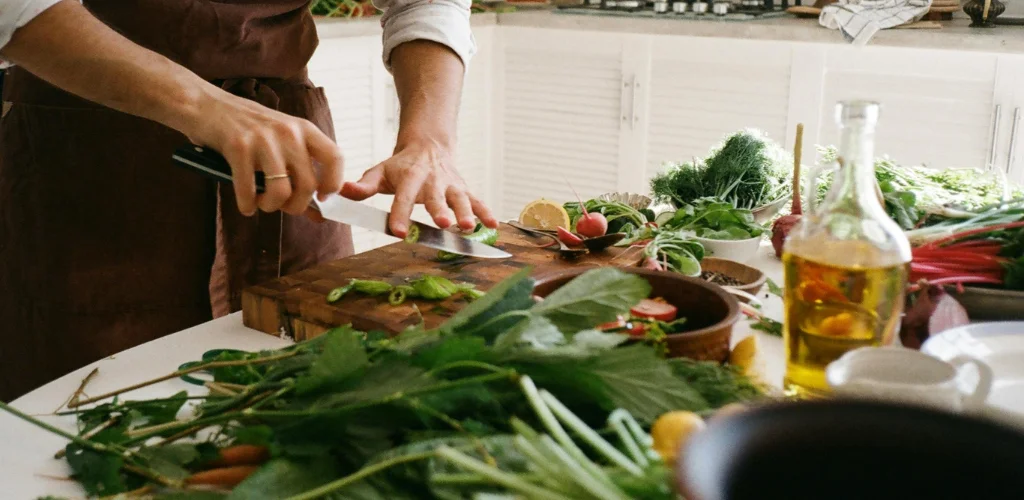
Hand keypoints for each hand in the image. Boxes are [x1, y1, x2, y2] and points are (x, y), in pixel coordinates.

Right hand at [183, 91, 343, 216]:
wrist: (206, 105)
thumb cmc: (247, 129)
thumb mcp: (280, 140)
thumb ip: (299, 171)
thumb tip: (319, 215)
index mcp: (304, 129)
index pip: (335, 158)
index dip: (333, 184)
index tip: (321, 198)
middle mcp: (288, 132)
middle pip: (308, 185)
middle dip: (296, 206)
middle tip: (282, 206)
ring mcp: (263, 139)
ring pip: (281, 192)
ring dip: (271, 206)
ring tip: (262, 203)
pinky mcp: (238, 147)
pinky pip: (249, 191)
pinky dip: (247, 205)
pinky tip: (245, 204)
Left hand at [340, 136, 497, 237]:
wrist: (429, 145)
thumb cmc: (401, 165)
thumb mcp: (380, 171)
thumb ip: (364, 185)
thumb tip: (342, 192)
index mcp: (409, 177)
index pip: (403, 198)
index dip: (400, 214)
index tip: (398, 232)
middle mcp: (432, 180)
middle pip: (436, 197)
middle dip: (440, 211)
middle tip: (443, 224)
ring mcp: (451, 184)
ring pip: (461, 198)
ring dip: (466, 212)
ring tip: (469, 227)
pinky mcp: (464, 189)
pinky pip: (477, 200)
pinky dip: (486, 212)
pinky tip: (494, 226)